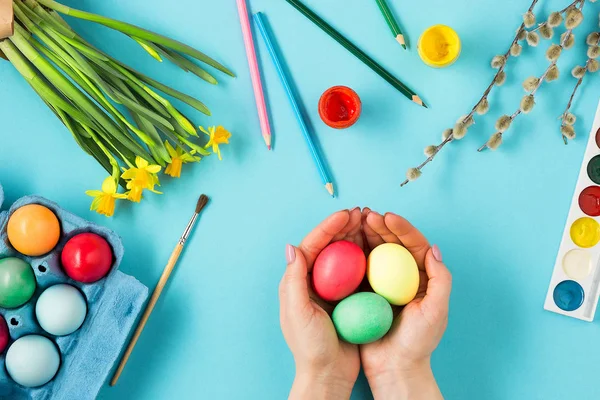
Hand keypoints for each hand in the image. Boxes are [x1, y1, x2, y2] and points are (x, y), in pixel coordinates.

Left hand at [280, 208, 362, 399]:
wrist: (328, 375)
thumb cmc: (310, 347)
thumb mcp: (298, 313)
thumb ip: (294, 280)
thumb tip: (291, 246)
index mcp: (297, 282)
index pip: (312, 246)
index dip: (328, 227)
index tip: (345, 214)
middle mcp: (312, 281)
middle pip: (328, 247)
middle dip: (343, 227)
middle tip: (362, 213)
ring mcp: (330, 290)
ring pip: (343, 256)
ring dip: (355, 238)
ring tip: (370, 223)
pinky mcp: (347, 299)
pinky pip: (357, 272)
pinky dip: (366, 258)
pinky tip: (378, 249)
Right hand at [360, 209, 451, 399]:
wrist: (394, 368)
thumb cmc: (418, 342)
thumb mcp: (436, 312)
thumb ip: (440, 280)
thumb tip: (433, 248)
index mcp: (422, 277)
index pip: (413, 245)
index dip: (402, 228)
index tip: (388, 217)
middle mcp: (402, 277)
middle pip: (392, 245)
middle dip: (380, 226)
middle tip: (366, 214)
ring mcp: (383, 284)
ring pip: (374, 252)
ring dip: (365, 235)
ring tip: (354, 221)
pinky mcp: (365, 292)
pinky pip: (358, 268)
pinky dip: (351, 254)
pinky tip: (343, 244)